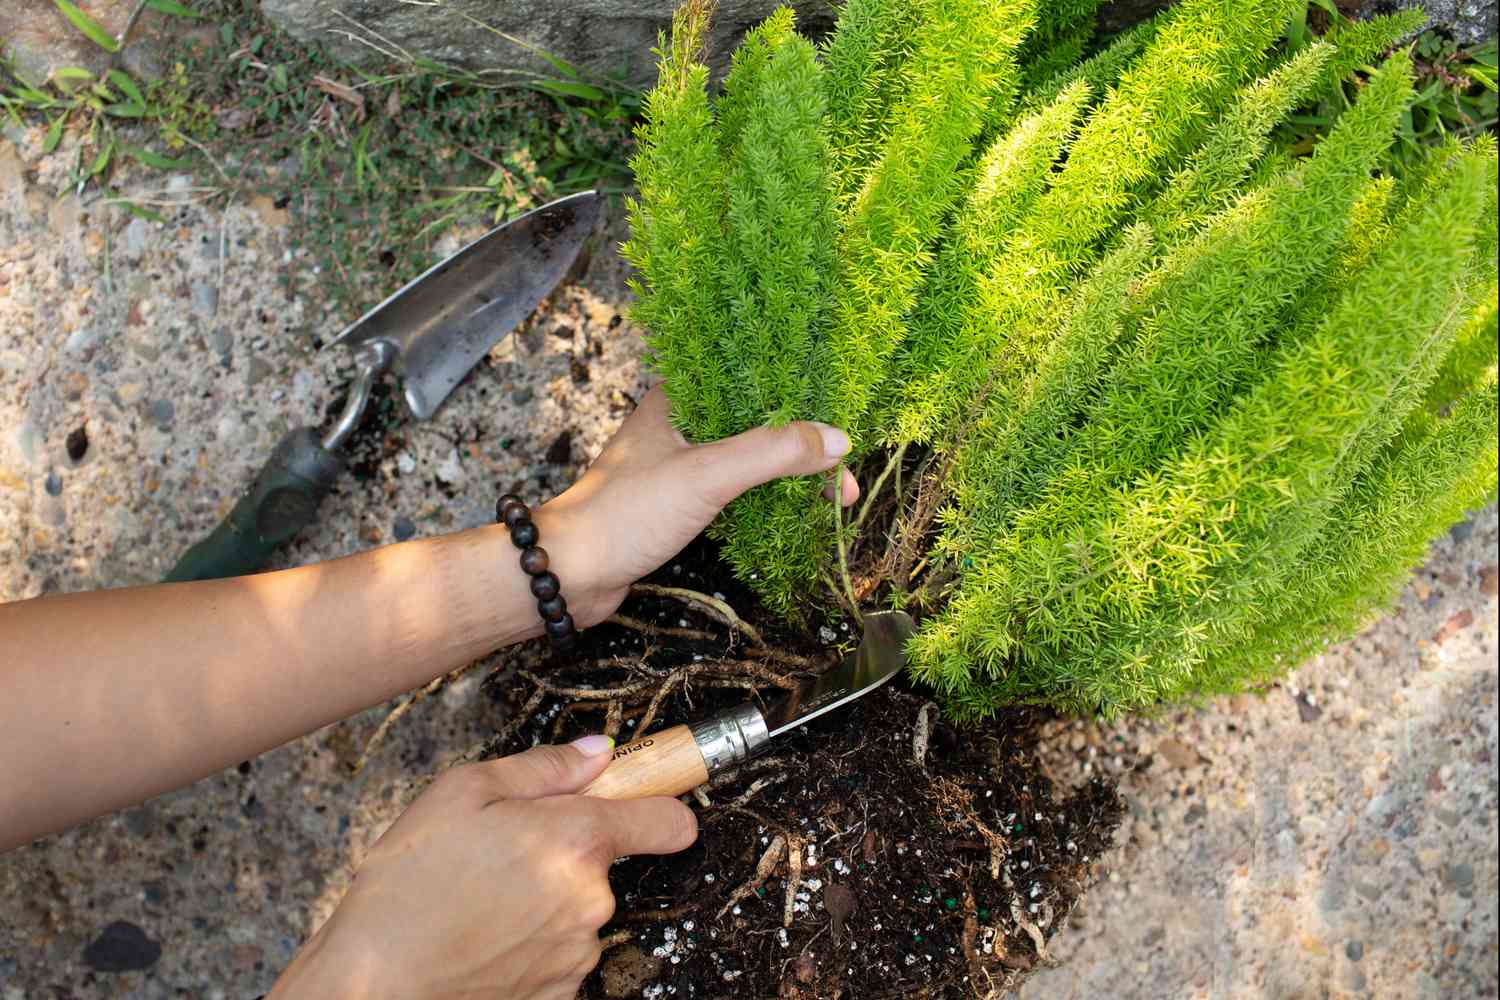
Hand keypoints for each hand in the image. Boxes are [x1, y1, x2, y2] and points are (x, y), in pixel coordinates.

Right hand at [269, 736, 694, 999]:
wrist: (370, 985)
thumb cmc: (404, 888)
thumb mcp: (461, 793)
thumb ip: (542, 768)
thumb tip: (596, 753)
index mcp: (575, 839)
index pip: (665, 819)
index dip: (660, 805)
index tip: (649, 802)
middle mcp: (589, 899)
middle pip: (601, 861)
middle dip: (561, 852)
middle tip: (497, 852)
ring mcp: (576, 952)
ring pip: (575, 908)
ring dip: (541, 900)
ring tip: (475, 900)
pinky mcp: (557, 992)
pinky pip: (556, 951)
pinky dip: (527, 942)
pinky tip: (480, 936)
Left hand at [535, 384, 858, 627]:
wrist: (567, 574)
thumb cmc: (626, 515)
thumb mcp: (707, 475)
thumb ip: (772, 453)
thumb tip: (837, 441)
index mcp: (679, 397)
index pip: (754, 381)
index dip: (802, 399)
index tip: (842, 423)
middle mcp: (679, 423)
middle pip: (758, 423)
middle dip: (804, 446)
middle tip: (845, 477)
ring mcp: (677, 463)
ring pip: (748, 459)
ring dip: (787, 475)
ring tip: (832, 497)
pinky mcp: (677, 502)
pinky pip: (734, 490)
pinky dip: (765, 498)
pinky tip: (791, 513)